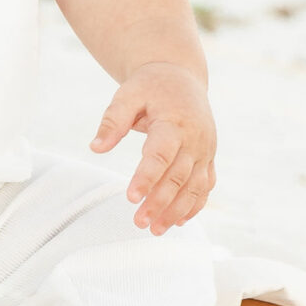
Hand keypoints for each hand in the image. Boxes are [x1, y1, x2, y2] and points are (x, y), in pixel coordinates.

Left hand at [91, 62, 216, 233]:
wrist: (181, 76)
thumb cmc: (150, 87)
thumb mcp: (128, 94)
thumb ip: (113, 120)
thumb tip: (96, 148)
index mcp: (175, 121)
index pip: (160, 154)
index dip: (146, 177)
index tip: (130, 198)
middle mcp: (195, 138)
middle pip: (178, 176)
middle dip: (159, 202)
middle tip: (139, 222)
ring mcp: (205, 149)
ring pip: (194, 186)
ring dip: (177, 211)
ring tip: (155, 230)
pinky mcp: (209, 157)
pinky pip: (205, 185)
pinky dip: (195, 205)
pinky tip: (179, 222)